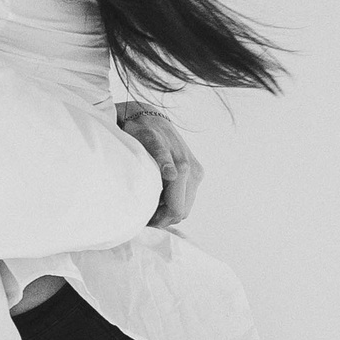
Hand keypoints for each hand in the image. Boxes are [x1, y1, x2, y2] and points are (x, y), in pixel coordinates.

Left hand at [115, 100, 202, 229]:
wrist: (151, 118)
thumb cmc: (143, 132)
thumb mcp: (146, 141)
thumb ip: (159, 156)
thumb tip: (172, 174)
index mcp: (184, 168)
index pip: (176, 210)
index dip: (160, 220)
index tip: (143, 219)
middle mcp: (194, 172)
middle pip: (182, 212)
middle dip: (164, 218)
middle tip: (144, 215)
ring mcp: (197, 173)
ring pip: (185, 207)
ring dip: (169, 210)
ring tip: (150, 204)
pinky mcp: (196, 173)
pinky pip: (186, 197)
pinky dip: (173, 202)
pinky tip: (159, 196)